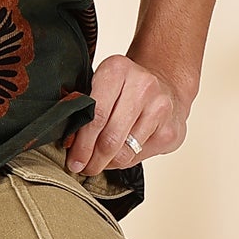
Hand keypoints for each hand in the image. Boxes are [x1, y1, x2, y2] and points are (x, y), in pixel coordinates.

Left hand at [64, 52, 190, 180]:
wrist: (166, 84)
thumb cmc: (126, 87)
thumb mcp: (102, 83)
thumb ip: (85, 106)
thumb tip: (68, 143)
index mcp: (117, 70)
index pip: (95, 115)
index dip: (81, 144)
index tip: (72, 160)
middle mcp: (142, 86)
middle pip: (110, 138)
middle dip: (92, 160)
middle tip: (82, 168)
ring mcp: (160, 109)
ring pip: (125, 152)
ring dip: (107, 164)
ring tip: (97, 164)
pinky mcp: (170, 131)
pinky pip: (139, 157)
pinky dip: (124, 161)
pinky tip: (119, 155)